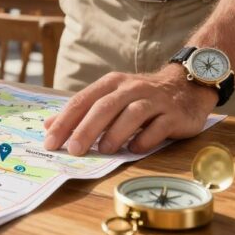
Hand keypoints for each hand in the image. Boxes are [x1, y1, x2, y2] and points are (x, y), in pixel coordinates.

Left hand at [43, 65, 217, 155]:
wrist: (186, 87)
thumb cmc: (141, 97)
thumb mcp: (110, 97)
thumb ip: (82, 111)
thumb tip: (48, 125)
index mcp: (111, 83)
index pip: (82, 101)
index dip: (64, 121)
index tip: (50, 141)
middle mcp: (131, 88)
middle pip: (104, 107)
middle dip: (86, 129)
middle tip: (74, 150)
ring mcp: (154, 100)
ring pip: (131, 114)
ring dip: (115, 133)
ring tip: (104, 150)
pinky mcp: (173, 114)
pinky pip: (158, 127)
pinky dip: (145, 139)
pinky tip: (134, 150)